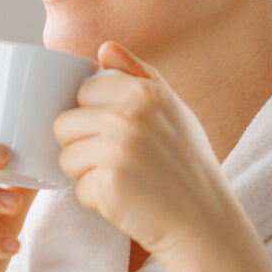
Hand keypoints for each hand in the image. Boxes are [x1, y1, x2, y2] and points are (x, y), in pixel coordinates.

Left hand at [51, 42, 271, 271]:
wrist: (205, 223)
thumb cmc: (188, 165)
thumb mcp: (174, 110)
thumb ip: (140, 75)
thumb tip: (104, 48)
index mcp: (144, 92)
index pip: (82, 92)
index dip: (93, 116)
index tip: (118, 134)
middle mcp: (130, 117)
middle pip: (65, 124)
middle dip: (83, 146)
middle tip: (119, 163)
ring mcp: (117, 151)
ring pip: (65, 158)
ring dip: (86, 174)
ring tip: (124, 181)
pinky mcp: (107, 186)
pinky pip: (76, 189)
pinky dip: (95, 200)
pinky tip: (125, 201)